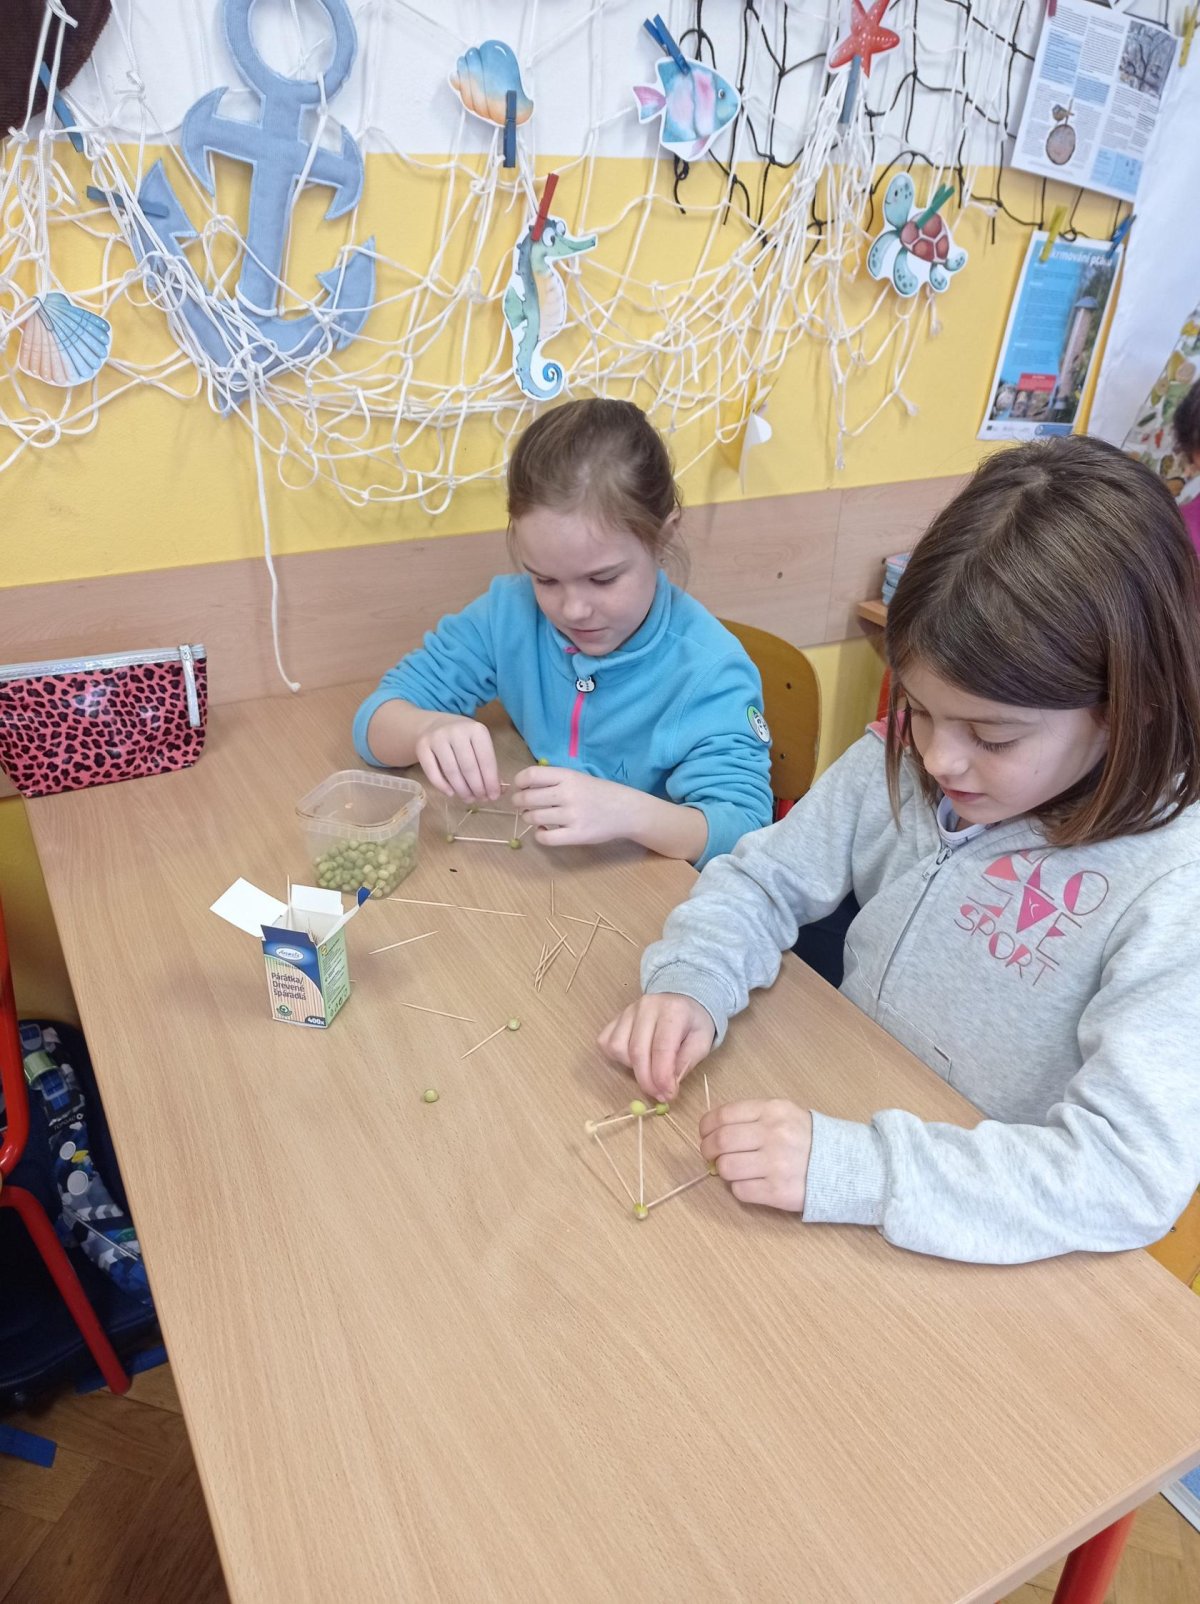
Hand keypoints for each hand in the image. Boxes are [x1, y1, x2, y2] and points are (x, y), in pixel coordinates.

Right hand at [414, 715, 500, 802]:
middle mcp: (457, 731)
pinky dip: (442, 786)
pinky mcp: (422, 746)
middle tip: (480, 799)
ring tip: (468, 798)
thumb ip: (488, 766)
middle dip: (477, 788)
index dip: (491, 781)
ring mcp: (437, 738)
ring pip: (451, 771)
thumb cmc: (463, 739)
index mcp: (476, 730)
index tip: (494, 796)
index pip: (486, 760)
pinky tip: (451, 793)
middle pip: (469, 767)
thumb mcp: (478, 745)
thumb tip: (498, 791)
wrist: (433, 725)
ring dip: (462, 789)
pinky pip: (432, 772)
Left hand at [510, 766, 641, 846]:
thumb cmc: (598, 793)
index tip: (519, 787)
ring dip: (528, 818)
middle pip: (527, 798)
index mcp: (567, 776)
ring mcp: (572, 815)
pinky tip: (544, 831)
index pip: (530, 775)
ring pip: (533, 818)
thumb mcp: (577, 777)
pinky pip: (546, 838)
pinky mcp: (576, 835)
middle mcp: (568, 794)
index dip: (518, 782)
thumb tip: (522, 786)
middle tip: (521, 805)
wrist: (626, 810)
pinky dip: (539, 835)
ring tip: (535, 817)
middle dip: (518, 803)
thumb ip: (554, 780)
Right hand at [597, 993, 715, 1100]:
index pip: (661, 1048)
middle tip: (660, 1095)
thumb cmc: (693, 1022)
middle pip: (637, 1051)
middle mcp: (647, 1007)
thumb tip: (667, 1086)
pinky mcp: (616, 1018)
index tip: (668, 1095)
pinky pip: (607, 1043)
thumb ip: (686, 1063)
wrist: (683, 998)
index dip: (662, 1077)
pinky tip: (635, 1060)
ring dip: (632, 1068)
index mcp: (673, 1011)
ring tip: (649, 1069)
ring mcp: (628, 1011)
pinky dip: (618, 1058)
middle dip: (647, 1081)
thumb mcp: (702, 1042)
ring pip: (618, 1048)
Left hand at [699, 1100, 812, 1211]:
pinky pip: (740, 1191)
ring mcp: (776, 1164)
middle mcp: (774, 1135)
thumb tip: (714, 1130)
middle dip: (708, 1150)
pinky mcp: (778, 1192)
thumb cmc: (808, 1139)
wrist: (846, 1166)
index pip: (723, 1115)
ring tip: (734, 1170)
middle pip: (721, 1142)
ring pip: (726, 1168)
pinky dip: (739, 1188)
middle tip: (712, 1155)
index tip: (705, 1134)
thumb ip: (753, 1117)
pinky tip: (751, 1183)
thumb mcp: (785, 1114)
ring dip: (723, 1170)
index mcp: (773, 1111)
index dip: (706, 1126)